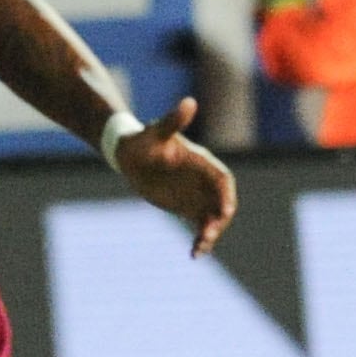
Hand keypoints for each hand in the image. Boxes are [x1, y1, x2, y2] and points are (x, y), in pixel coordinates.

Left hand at [111, 97, 232, 255]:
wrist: (129, 155)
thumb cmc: (142, 140)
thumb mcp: (155, 132)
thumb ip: (173, 121)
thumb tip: (189, 101)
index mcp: (201, 163)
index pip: (223, 180)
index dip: (226, 195)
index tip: (225, 211)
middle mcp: (203, 181)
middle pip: (221, 203)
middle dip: (218, 220)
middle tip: (206, 235)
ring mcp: (196, 195)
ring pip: (212, 218)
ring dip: (210, 234)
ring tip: (198, 248)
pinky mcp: (186, 207)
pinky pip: (199, 226)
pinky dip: (200, 240)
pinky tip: (193, 254)